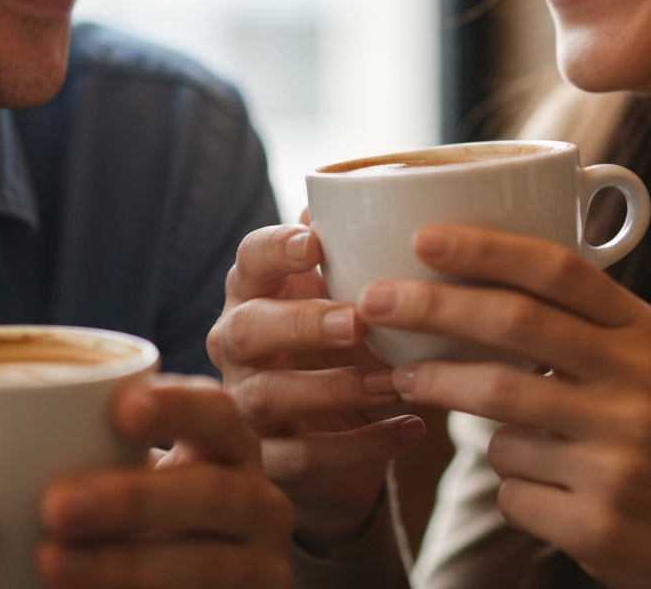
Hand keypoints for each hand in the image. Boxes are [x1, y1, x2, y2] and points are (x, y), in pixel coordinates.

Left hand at [37, 376, 293, 588]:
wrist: (199, 574)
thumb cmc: (157, 517)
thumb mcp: (151, 476)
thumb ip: (111, 455)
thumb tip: (29, 452)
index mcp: (234, 449)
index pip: (220, 415)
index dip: (178, 409)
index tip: (120, 409)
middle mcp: (260, 500)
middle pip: (211, 494)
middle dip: (134, 499)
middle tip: (58, 503)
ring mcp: (262, 561)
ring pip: (204, 564)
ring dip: (125, 565)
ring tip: (53, 563)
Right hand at [207, 223, 425, 551]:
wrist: (340, 421)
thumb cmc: (344, 331)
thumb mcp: (348, 286)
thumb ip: (357, 245)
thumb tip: (377, 189)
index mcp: (256, 290)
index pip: (249, 259)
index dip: (274, 250)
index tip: (312, 242)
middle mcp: (238, 345)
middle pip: (245, 330)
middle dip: (300, 324)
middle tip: (357, 321)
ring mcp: (247, 405)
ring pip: (267, 399)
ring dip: (335, 387)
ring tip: (396, 380)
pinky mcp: (272, 460)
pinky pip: (303, 460)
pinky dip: (360, 447)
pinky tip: (411, 428)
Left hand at [355, 226, 650, 588]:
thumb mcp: (649, 359)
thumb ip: (582, 323)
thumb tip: (473, 287)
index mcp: (645, 332)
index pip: (559, 270)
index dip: (487, 248)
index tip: (423, 236)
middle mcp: (637, 384)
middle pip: (515, 329)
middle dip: (432, 308)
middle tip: (375, 302)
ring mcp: (620, 455)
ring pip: (498, 416)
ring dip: (444, 395)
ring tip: (409, 379)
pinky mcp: (601, 521)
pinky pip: (513, 486)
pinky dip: (504, 475)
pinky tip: (529, 476)